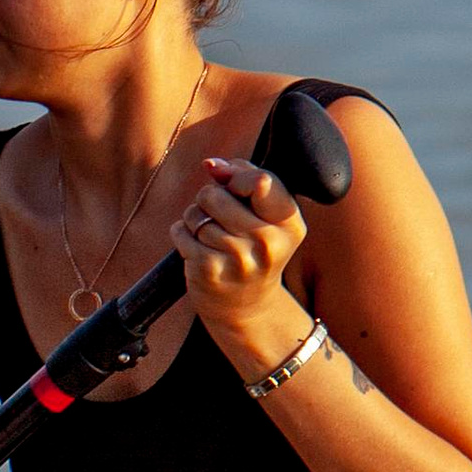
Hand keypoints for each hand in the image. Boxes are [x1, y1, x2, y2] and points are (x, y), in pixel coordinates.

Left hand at [173, 154, 308, 364]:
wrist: (246, 307)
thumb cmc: (253, 247)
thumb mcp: (265, 216)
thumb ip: (244, 179)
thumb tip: (211, 164)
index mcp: (290, 223)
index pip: (260, 180)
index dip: (237, 176)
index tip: (233, 185)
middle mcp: (268, 242)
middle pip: (215, 194)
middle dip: (209, 198)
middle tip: (219, 216)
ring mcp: (238, 259)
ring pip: (196, 213)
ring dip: (195, 218)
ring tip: (210, 235)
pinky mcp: (210, 271)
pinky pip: (181, 231)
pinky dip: (182, 234)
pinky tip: (198, 248)